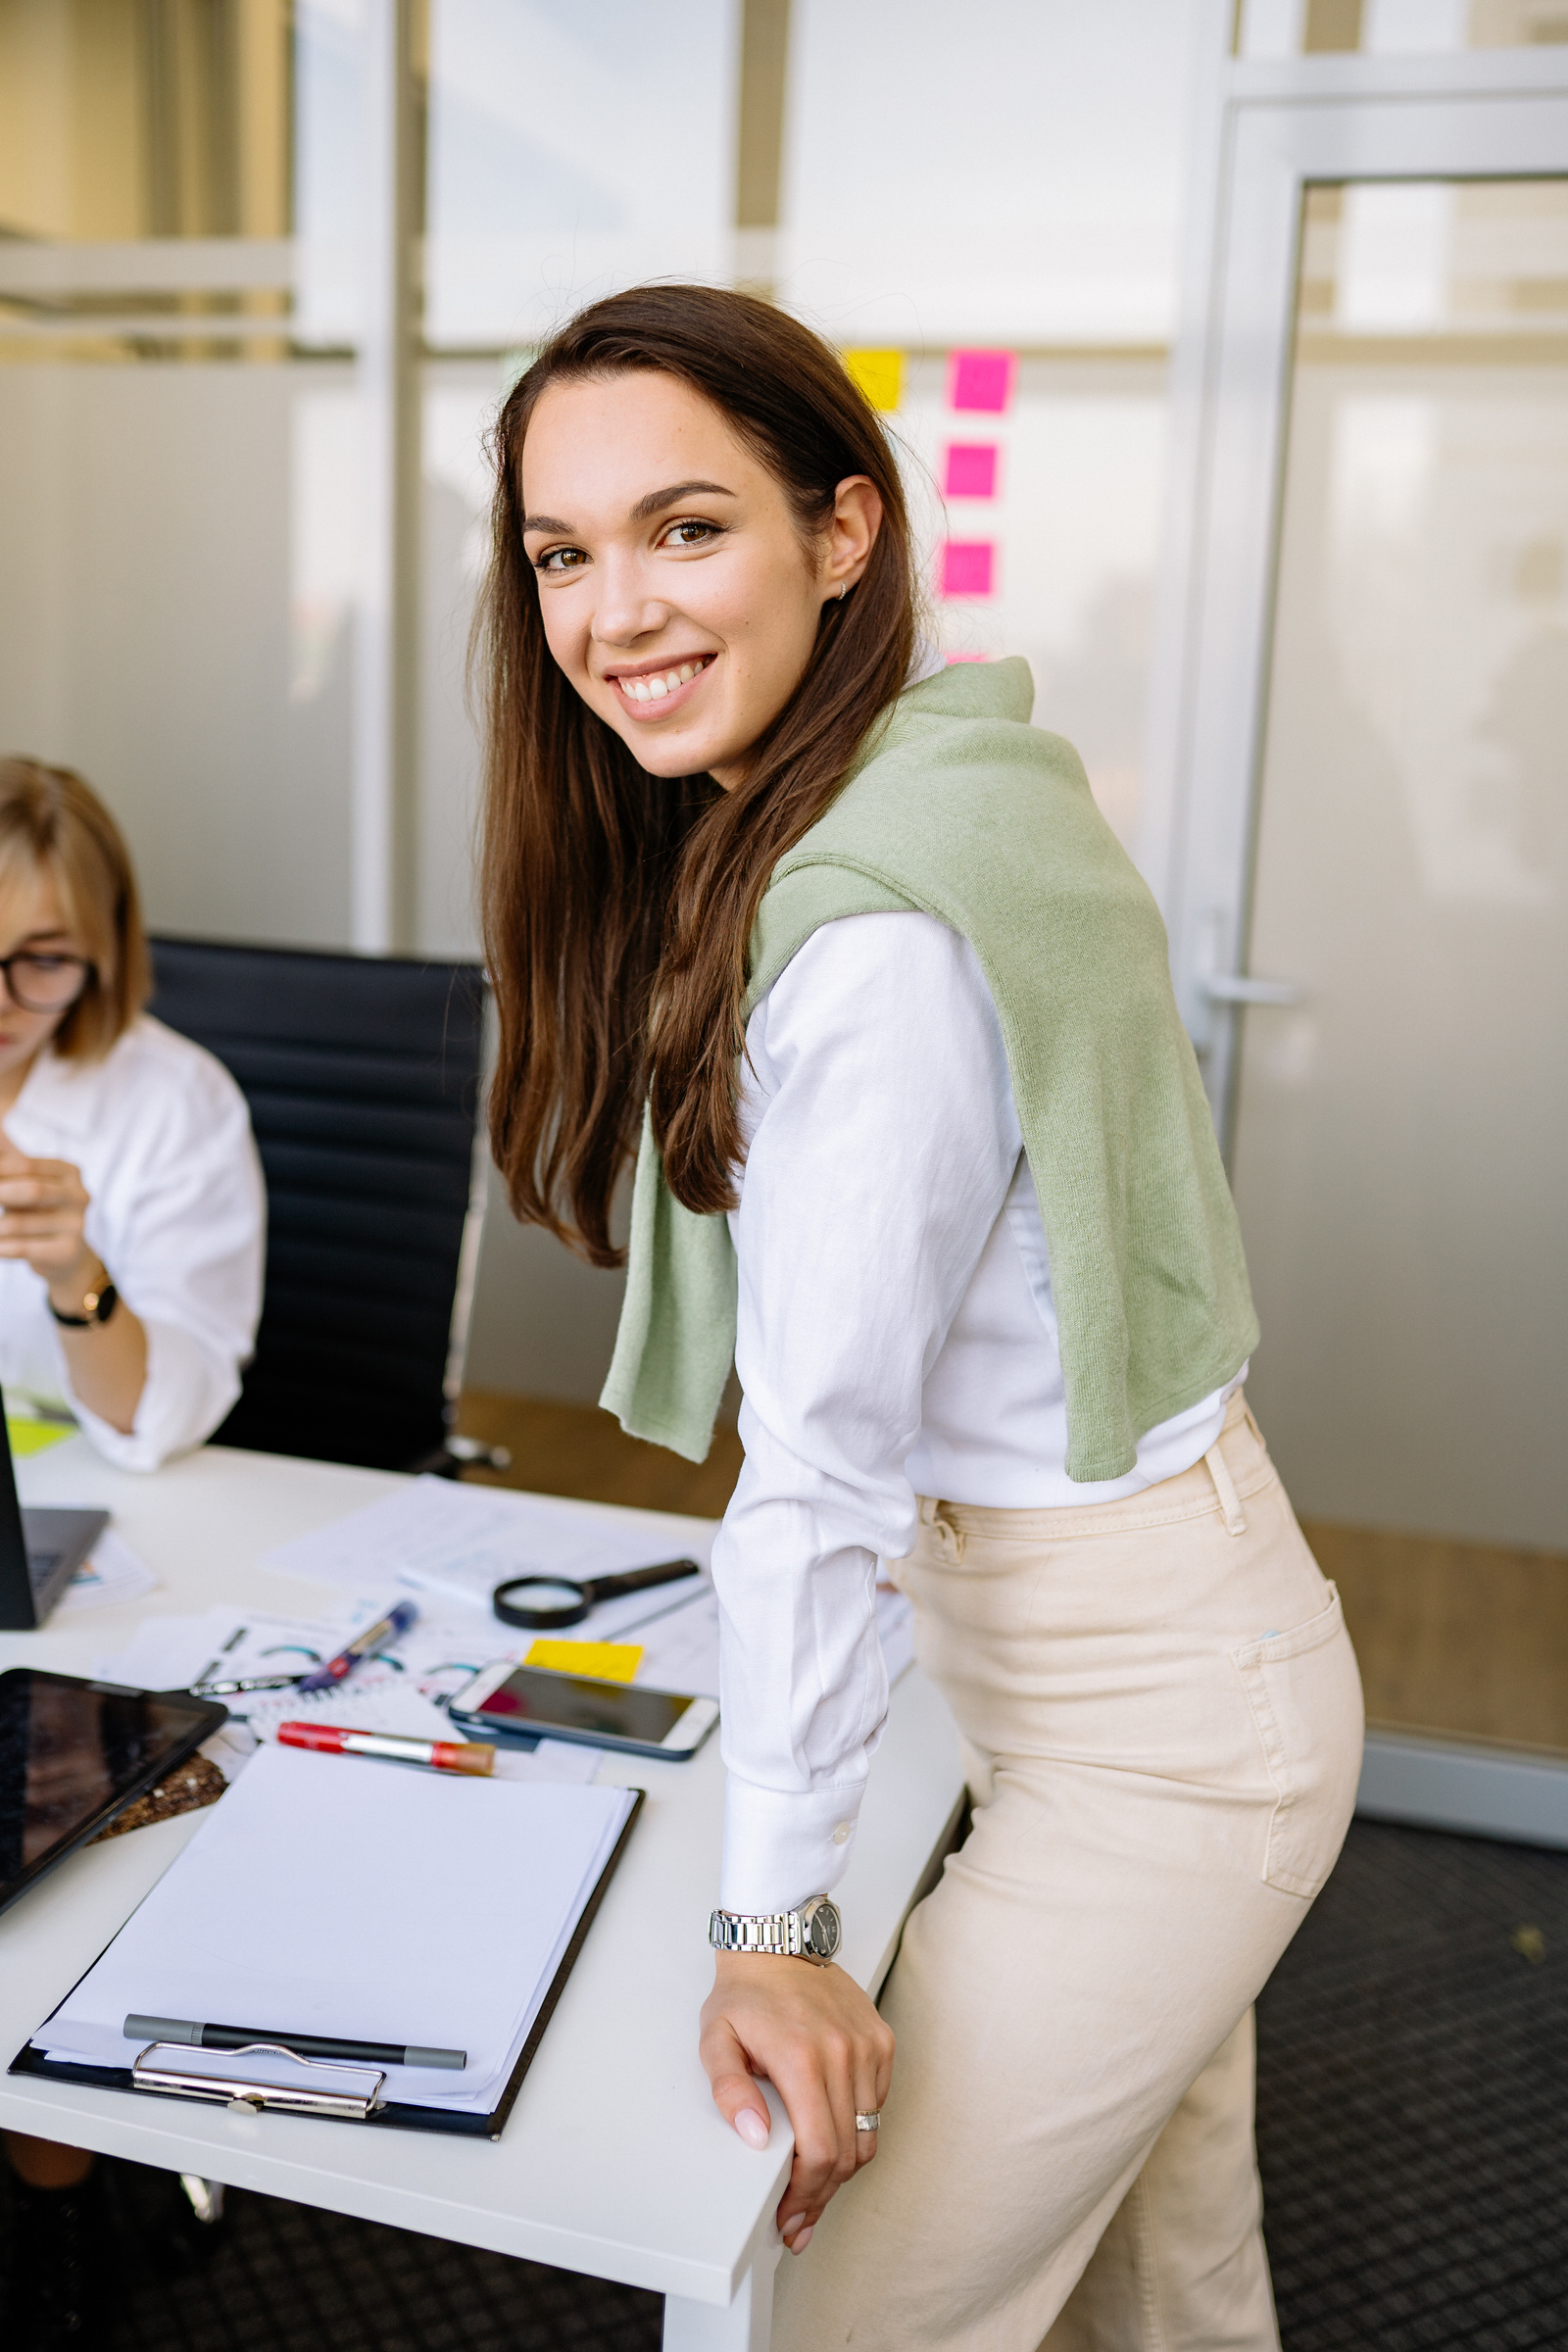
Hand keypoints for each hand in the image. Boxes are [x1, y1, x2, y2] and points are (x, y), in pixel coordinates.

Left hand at [0, 1133, 96, 1304]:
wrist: (65, 1256)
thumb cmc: (39, 1211)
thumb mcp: (28, 1181)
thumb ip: (10, 1160)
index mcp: (69, 1172)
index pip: (26, 1165)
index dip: (0, 1172)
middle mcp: (79, 1196)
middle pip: (31, 1190)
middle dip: (0, 1194)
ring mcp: (77, 1225)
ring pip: (17, 1223)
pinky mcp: (68, 1251)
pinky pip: (21, 1248)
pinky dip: (1, 1247)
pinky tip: (0, 1246)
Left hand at [700, 1952, 893, 2255]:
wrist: (778, 1941)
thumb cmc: (744, 1994)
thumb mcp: (716, 2040)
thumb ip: (729, 2091)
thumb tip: (754, 2136)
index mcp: (801, 2057)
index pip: (819, 2151)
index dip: (806, 2195)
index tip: (789, 2215)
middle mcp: (843, 2053)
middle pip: (846, 2153)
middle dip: (823, 2195)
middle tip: (800, 2218)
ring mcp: (867, 2046)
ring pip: (867, 2134)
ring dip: (843, 2169)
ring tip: (816, 2188)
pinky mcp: (881, 2040)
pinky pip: (877, 2105)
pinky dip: (858, 2129)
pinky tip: (832, 2136)